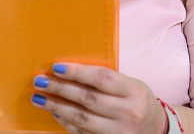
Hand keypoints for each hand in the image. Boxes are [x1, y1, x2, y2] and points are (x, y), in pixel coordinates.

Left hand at [32, 62, 166, 133]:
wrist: (154, 129)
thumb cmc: (138, 102)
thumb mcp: (131, 86)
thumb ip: (107, 80)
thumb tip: (70, 72)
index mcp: (135, 92)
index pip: (102, 78)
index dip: (77, 72)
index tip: (56, 67)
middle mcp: (128, 112)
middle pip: (88, 98)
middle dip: (60, 88)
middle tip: (40, 81)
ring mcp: (118, 131)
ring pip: (80, 117)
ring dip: (56, 106)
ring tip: (39, 98)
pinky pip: (80, 132)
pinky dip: (65, 121)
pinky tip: (55, 112)